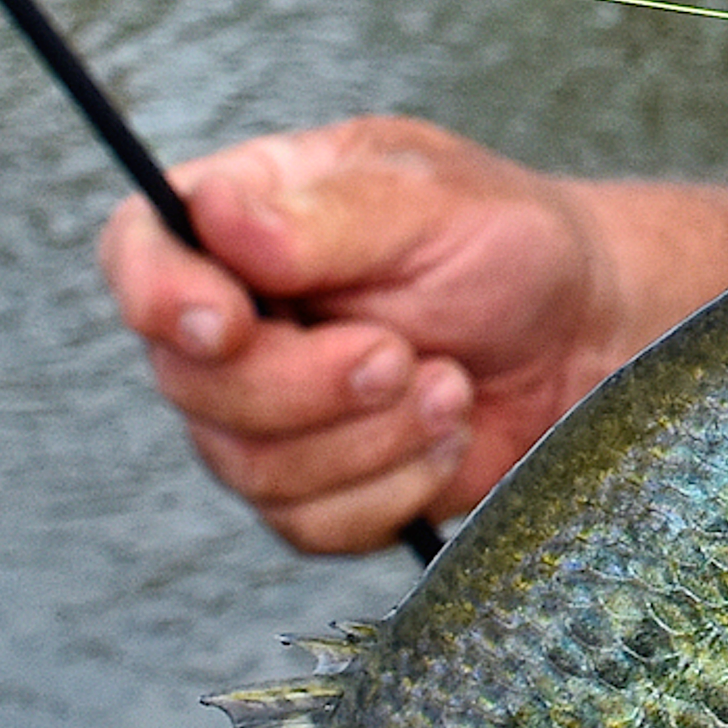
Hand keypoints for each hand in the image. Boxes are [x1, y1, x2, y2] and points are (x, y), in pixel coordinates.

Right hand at [101, 116, 727, 552]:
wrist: (588, 333)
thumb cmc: (513, 244)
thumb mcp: (433, 203)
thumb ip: (325, 216)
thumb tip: (214, 214)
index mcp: (242, 224)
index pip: (139, 255)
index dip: (162, 300)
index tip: (229, 323)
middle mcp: (239, 321)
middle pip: (191, 384)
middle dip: (309, 384)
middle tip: (404, 353)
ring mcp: (271, 413)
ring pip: (249, 468)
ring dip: (368, 437)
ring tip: (449, 384)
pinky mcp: (323, 486)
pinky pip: (310, 524)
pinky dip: (393, 487)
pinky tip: (448, 431)